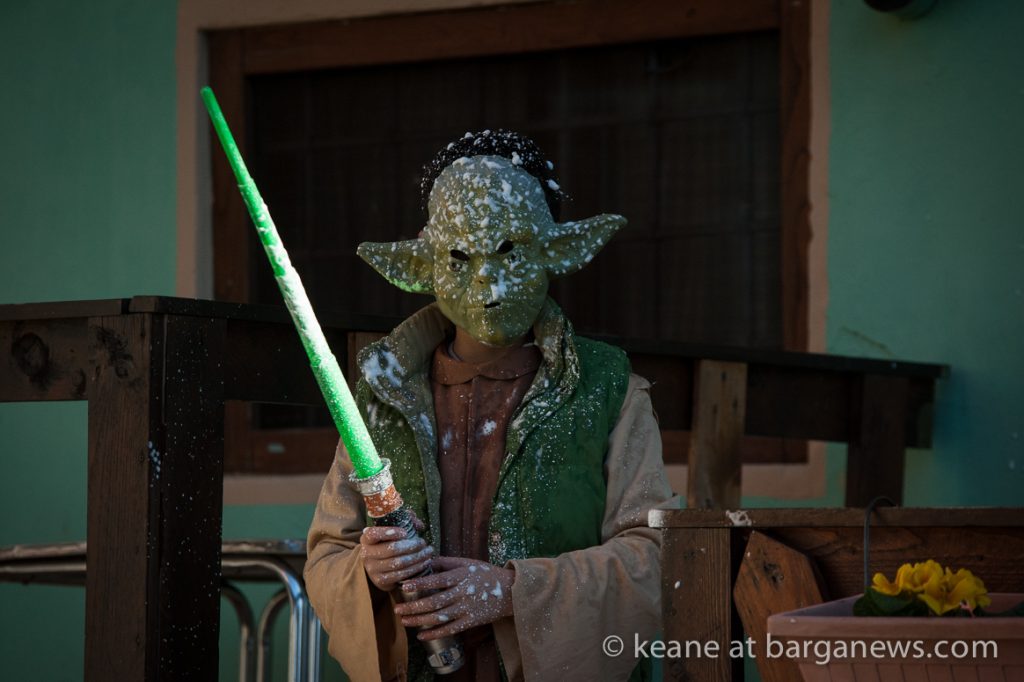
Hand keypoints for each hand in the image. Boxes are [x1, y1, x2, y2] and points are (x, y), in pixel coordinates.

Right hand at [359, 517, 432, 590]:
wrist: (377, 565)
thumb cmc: (388, 543)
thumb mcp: (392, 529)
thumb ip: (406, 521)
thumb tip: (419, 525)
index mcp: (366, 539)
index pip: (373, 534)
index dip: (389, 532)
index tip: (405, 532)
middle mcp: (366, 554)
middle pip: (391, 549)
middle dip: (411, 546)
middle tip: (423, 543)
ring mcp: (373, 569)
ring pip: (398, 563)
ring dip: (417, 558)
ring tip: (428, 553)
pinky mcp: (381, 581)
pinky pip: (401, 575)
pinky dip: (415, 569)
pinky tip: (424, 563)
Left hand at [393, 556, 514, 639]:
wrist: (511, 591)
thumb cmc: (486, 574)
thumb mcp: (467, 563)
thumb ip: (446, 562)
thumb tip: (425, 559)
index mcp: (461, 576)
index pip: (437, 580)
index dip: (420, 583)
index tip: (403, 586)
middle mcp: (463, 593)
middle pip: (434, 601)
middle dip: (413, 606)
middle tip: (397, 609)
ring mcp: (467, 608)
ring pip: (439, 617)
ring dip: (419, 620)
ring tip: (404, 621)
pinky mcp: (471, 621)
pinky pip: (450, 629)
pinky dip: (435, 633)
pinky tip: (421, 635)